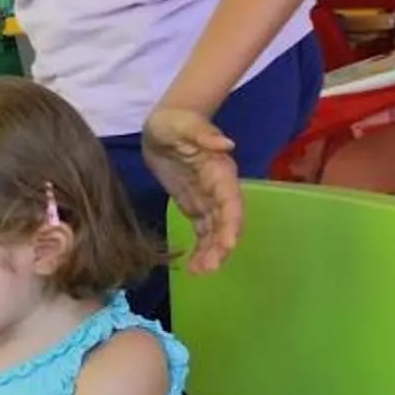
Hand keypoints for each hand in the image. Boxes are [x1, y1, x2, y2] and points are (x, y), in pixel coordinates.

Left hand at [141, 105, 241, 273]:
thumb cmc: (174, 122)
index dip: (231, 224)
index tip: (227, 244)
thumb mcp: (183, 124)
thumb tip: (226, 145)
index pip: (231, 201)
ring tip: (199, 273)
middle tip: (207, 269)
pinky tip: (193, 267)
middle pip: (226, 222)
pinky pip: (202, 232)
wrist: (163, 125)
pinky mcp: (194, 206)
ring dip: (211, 253)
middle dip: (221, 246)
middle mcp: (219, 189)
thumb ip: (202, 134)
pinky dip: (201, 249)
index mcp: (220, 172)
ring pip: (216, 231)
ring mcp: (207, 200)